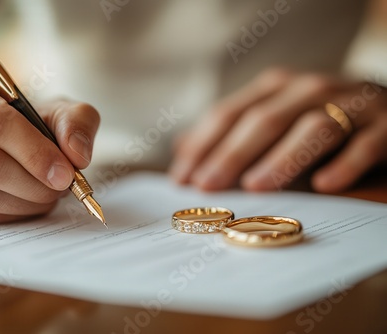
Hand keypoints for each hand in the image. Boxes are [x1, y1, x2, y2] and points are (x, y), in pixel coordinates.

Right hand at [0, 64, 99, 222]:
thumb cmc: (20, 117)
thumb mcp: (53, 107)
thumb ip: (75, 122)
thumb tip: (77, 155)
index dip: (35, 153)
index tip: (66, 173)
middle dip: (35, 182)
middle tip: (62, 187)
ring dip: (25, 201)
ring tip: (48, 194)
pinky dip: (10, 213)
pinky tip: (27, 202)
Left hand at [170, 68, 386, 192]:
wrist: (386, 109)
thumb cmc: (318, 120)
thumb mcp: (273, 122)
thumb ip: (232, 134)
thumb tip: (183, 150)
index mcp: (276, 88)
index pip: (229, 114)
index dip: (203, 145)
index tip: (182, 177)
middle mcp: (308, 90)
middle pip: (263, 120)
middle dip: (231, 154)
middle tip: (207, 185)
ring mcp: (350, 104)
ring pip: (312, 128)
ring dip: (282, 159)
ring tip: (255, 187)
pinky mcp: (386, 126)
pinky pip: (365, 144)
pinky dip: (345, 164)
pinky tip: (325, 186)